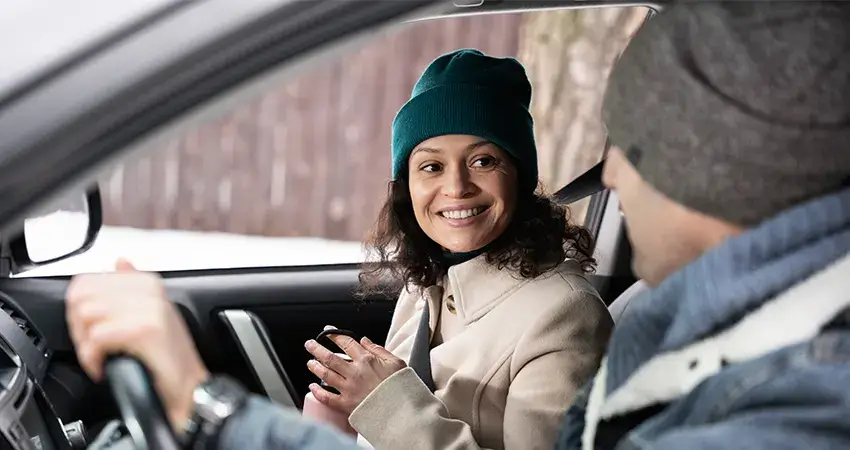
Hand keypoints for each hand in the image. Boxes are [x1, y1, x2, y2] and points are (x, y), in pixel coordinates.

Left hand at [65, 258, 209, 430]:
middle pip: (81, 298)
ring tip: (100, 356)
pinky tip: (104, 366)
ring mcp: (149, 308)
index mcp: (147, 282)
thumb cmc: (167, 357)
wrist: (187, 387)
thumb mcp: (151, 314)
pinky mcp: (146, 329)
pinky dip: (93, 358)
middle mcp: (149, 290)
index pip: (84, 282)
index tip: (89, 330)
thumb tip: (120, 262)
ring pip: (86, 316)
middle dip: (78, 327)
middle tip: (94, 347)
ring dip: (85, 344)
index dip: (77, 310)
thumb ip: (132, 287)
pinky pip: (97, 337)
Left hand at [305, 328, 405, 414]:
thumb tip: (364, 340)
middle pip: (330, 357)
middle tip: (309, 344)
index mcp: (367, 360)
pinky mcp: (346, 405)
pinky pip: (327, 397)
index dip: (334, 335)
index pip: (346, 342)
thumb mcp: (396, 362)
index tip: (327, 331)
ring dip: (315, 367)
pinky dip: (317, 392)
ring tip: (309, 363)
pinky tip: (311, 387)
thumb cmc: (401, 387)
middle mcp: (355, 373)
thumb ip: (378, 349)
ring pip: (325, 375)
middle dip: (317, 349)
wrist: (401, 411)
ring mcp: (349, 389)